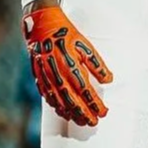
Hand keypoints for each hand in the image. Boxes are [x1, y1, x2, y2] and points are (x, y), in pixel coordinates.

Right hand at [23, 6, 111, 127]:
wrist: (41, 25)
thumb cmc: (66, 33)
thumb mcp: (85, 45)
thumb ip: (97, 64)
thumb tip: (109, 79)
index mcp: (71, 65)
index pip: (86, 91)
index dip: (95, 104)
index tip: (103, 112)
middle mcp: (58, 74)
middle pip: (72, 101)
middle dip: (84, 114)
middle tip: (93, 122)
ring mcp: (47, 77)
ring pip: (60, 102)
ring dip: (71, 114)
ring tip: (81, 121)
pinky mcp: (39, 77)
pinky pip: (48, 97)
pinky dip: (57, 107)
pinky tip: (64, 112)